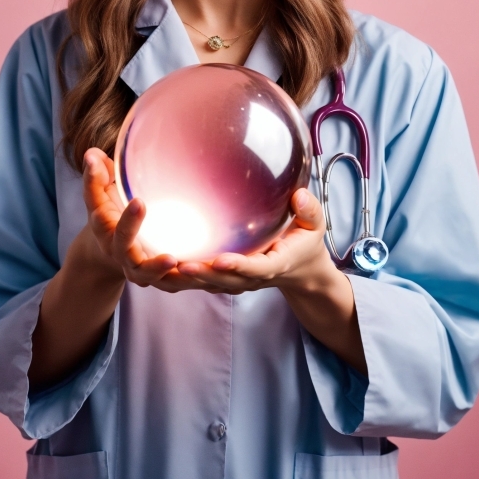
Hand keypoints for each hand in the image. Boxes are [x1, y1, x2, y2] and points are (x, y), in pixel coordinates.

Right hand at [83, 148, 178, 286]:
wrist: (111, 255)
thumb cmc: (112, 215)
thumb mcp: (103, 195)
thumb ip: (98, 176)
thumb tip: (92, 154)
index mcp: (105, 228)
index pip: (101, 212)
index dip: (106, 198)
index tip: (132, 196)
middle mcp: (119, 251)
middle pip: (121, 242)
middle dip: (128, 227)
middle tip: (139, 204)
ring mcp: (138, 269)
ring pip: (145, 273)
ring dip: (157, 267)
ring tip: (171, 259)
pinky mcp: (159, 280)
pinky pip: (171, 284)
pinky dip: (184, 281)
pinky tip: (203, 274)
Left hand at [167, 189, 337, 294]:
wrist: (302, 271)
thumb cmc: (306, 242)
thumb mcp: (315, 226)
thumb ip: (309, 211)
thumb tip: (299, 195)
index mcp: (276, 264)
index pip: (256, 268)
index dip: (239, 267)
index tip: (221, 260)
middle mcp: (254, 277)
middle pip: (227, 281)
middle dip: (205, 275)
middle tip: (182, 266)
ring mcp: (240, 281)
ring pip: (211, 283)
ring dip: (189, 279)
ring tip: (165, 267)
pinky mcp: (228, 279)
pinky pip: (206, 280)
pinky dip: (186, 277)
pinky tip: (163, 264)